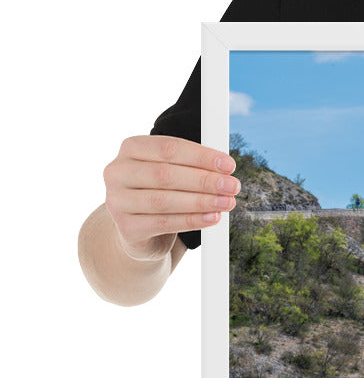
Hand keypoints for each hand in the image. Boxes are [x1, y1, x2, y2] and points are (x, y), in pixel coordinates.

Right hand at [103, 136, 240, 259]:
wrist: (140, 229)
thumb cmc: (161, 191)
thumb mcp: (173, 171)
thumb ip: (193, 165)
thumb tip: (225, 169)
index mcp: (131, 148)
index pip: (169, 148)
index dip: (202, 156)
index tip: (228, 165)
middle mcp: (118, 172)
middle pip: (166, 174)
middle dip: (205, 180)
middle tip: (232, 186)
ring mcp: (117, 201)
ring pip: (164, 200)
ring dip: (202, 201)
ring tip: (227, 202)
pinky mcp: (126, 227)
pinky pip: (164, 223)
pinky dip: (192, 220)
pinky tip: (213, 217)